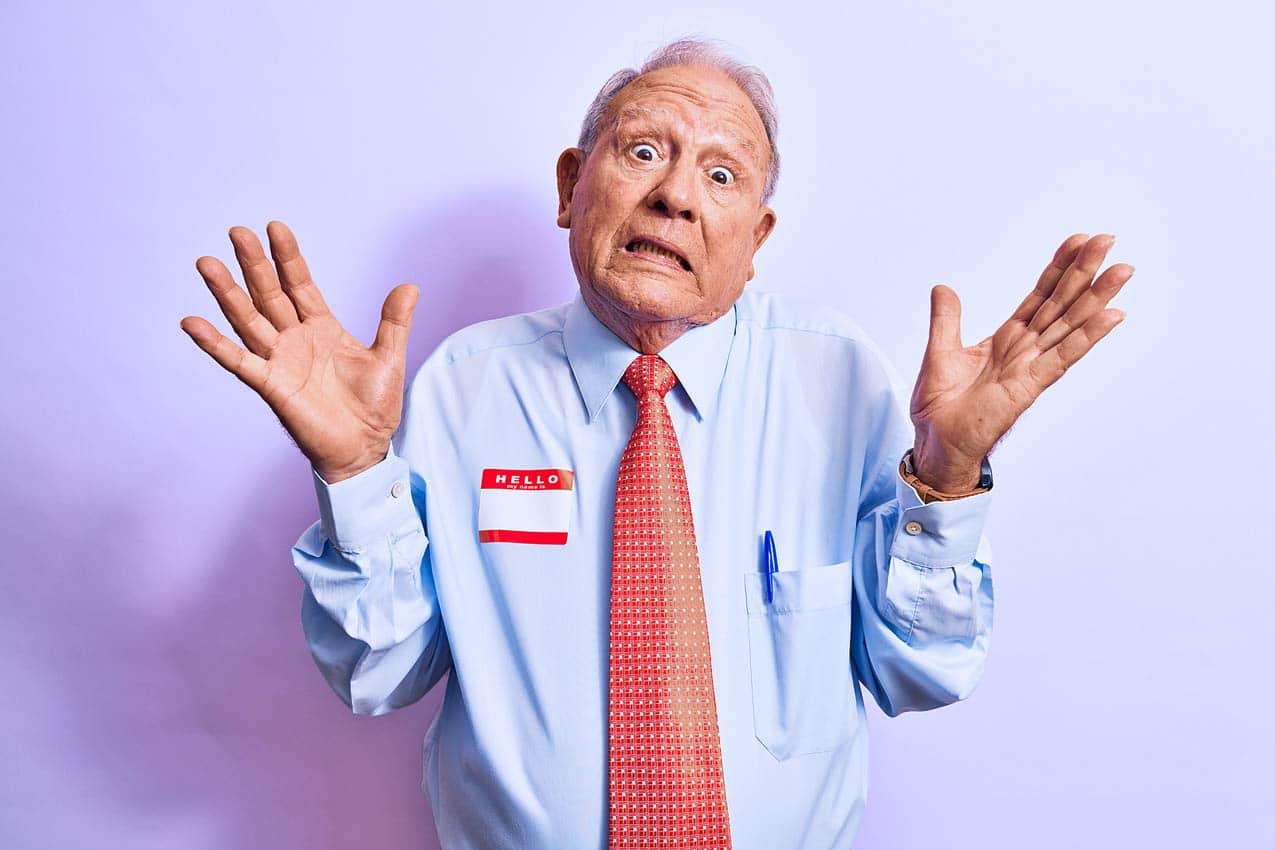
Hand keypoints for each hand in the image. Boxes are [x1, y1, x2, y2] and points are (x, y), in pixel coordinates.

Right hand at [180, 221, 419, 482]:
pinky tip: (192, 322)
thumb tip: (410, 287)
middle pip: (269, 294)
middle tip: (236, 231)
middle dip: (254, 264)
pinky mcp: (271, 385)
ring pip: (248, 319)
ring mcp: (280, 360)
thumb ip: (394, 322)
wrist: (365, 448)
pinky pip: (238, 361)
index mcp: (322, 327)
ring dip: (228, 293)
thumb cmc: (374, 407)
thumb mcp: (389, 358)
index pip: (300, 284)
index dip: (288, 257)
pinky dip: (215, 343)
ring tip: (207, 263)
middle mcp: (296, 339)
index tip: (275, 227)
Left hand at [909, 233, 1132, 491]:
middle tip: (1108, 239)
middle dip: (1083, 272)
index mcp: (1006, 340)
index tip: (1078, 241)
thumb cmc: (940, 409)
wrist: (935, 445)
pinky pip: (1062, 358)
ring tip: (1121, 270)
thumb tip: (943, 287)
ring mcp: (1031, 368)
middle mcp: (1025, 350)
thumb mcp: (939, 353)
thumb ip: (946, 320)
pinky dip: (1087, 337)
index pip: (1038, 297)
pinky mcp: (1029, 387)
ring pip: (1070, 325)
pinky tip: (1112, 316)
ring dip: (1096, 298)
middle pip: (1060, 304)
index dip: (1058, 270)